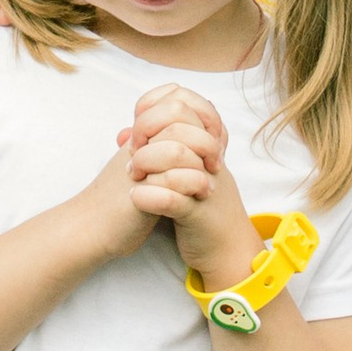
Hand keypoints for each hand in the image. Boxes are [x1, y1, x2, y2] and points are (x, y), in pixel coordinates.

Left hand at [120, 84, 262, 285]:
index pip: (179, 102)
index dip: (150, 113)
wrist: (228, 248)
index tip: (137, 136)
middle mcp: (208, 158)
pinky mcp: (199, 214)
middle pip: (177, 124)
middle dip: (146, 136)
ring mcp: (205, 184)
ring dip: (145, 163)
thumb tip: (123, 133)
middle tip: (132, 158)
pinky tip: (137, 198)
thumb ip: (159, 149)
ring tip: (134, 177)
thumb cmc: (200, 206)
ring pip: (176, 156)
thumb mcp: (184, 171)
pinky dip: (150, 197)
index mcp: (205, 143)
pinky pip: (174, 198)